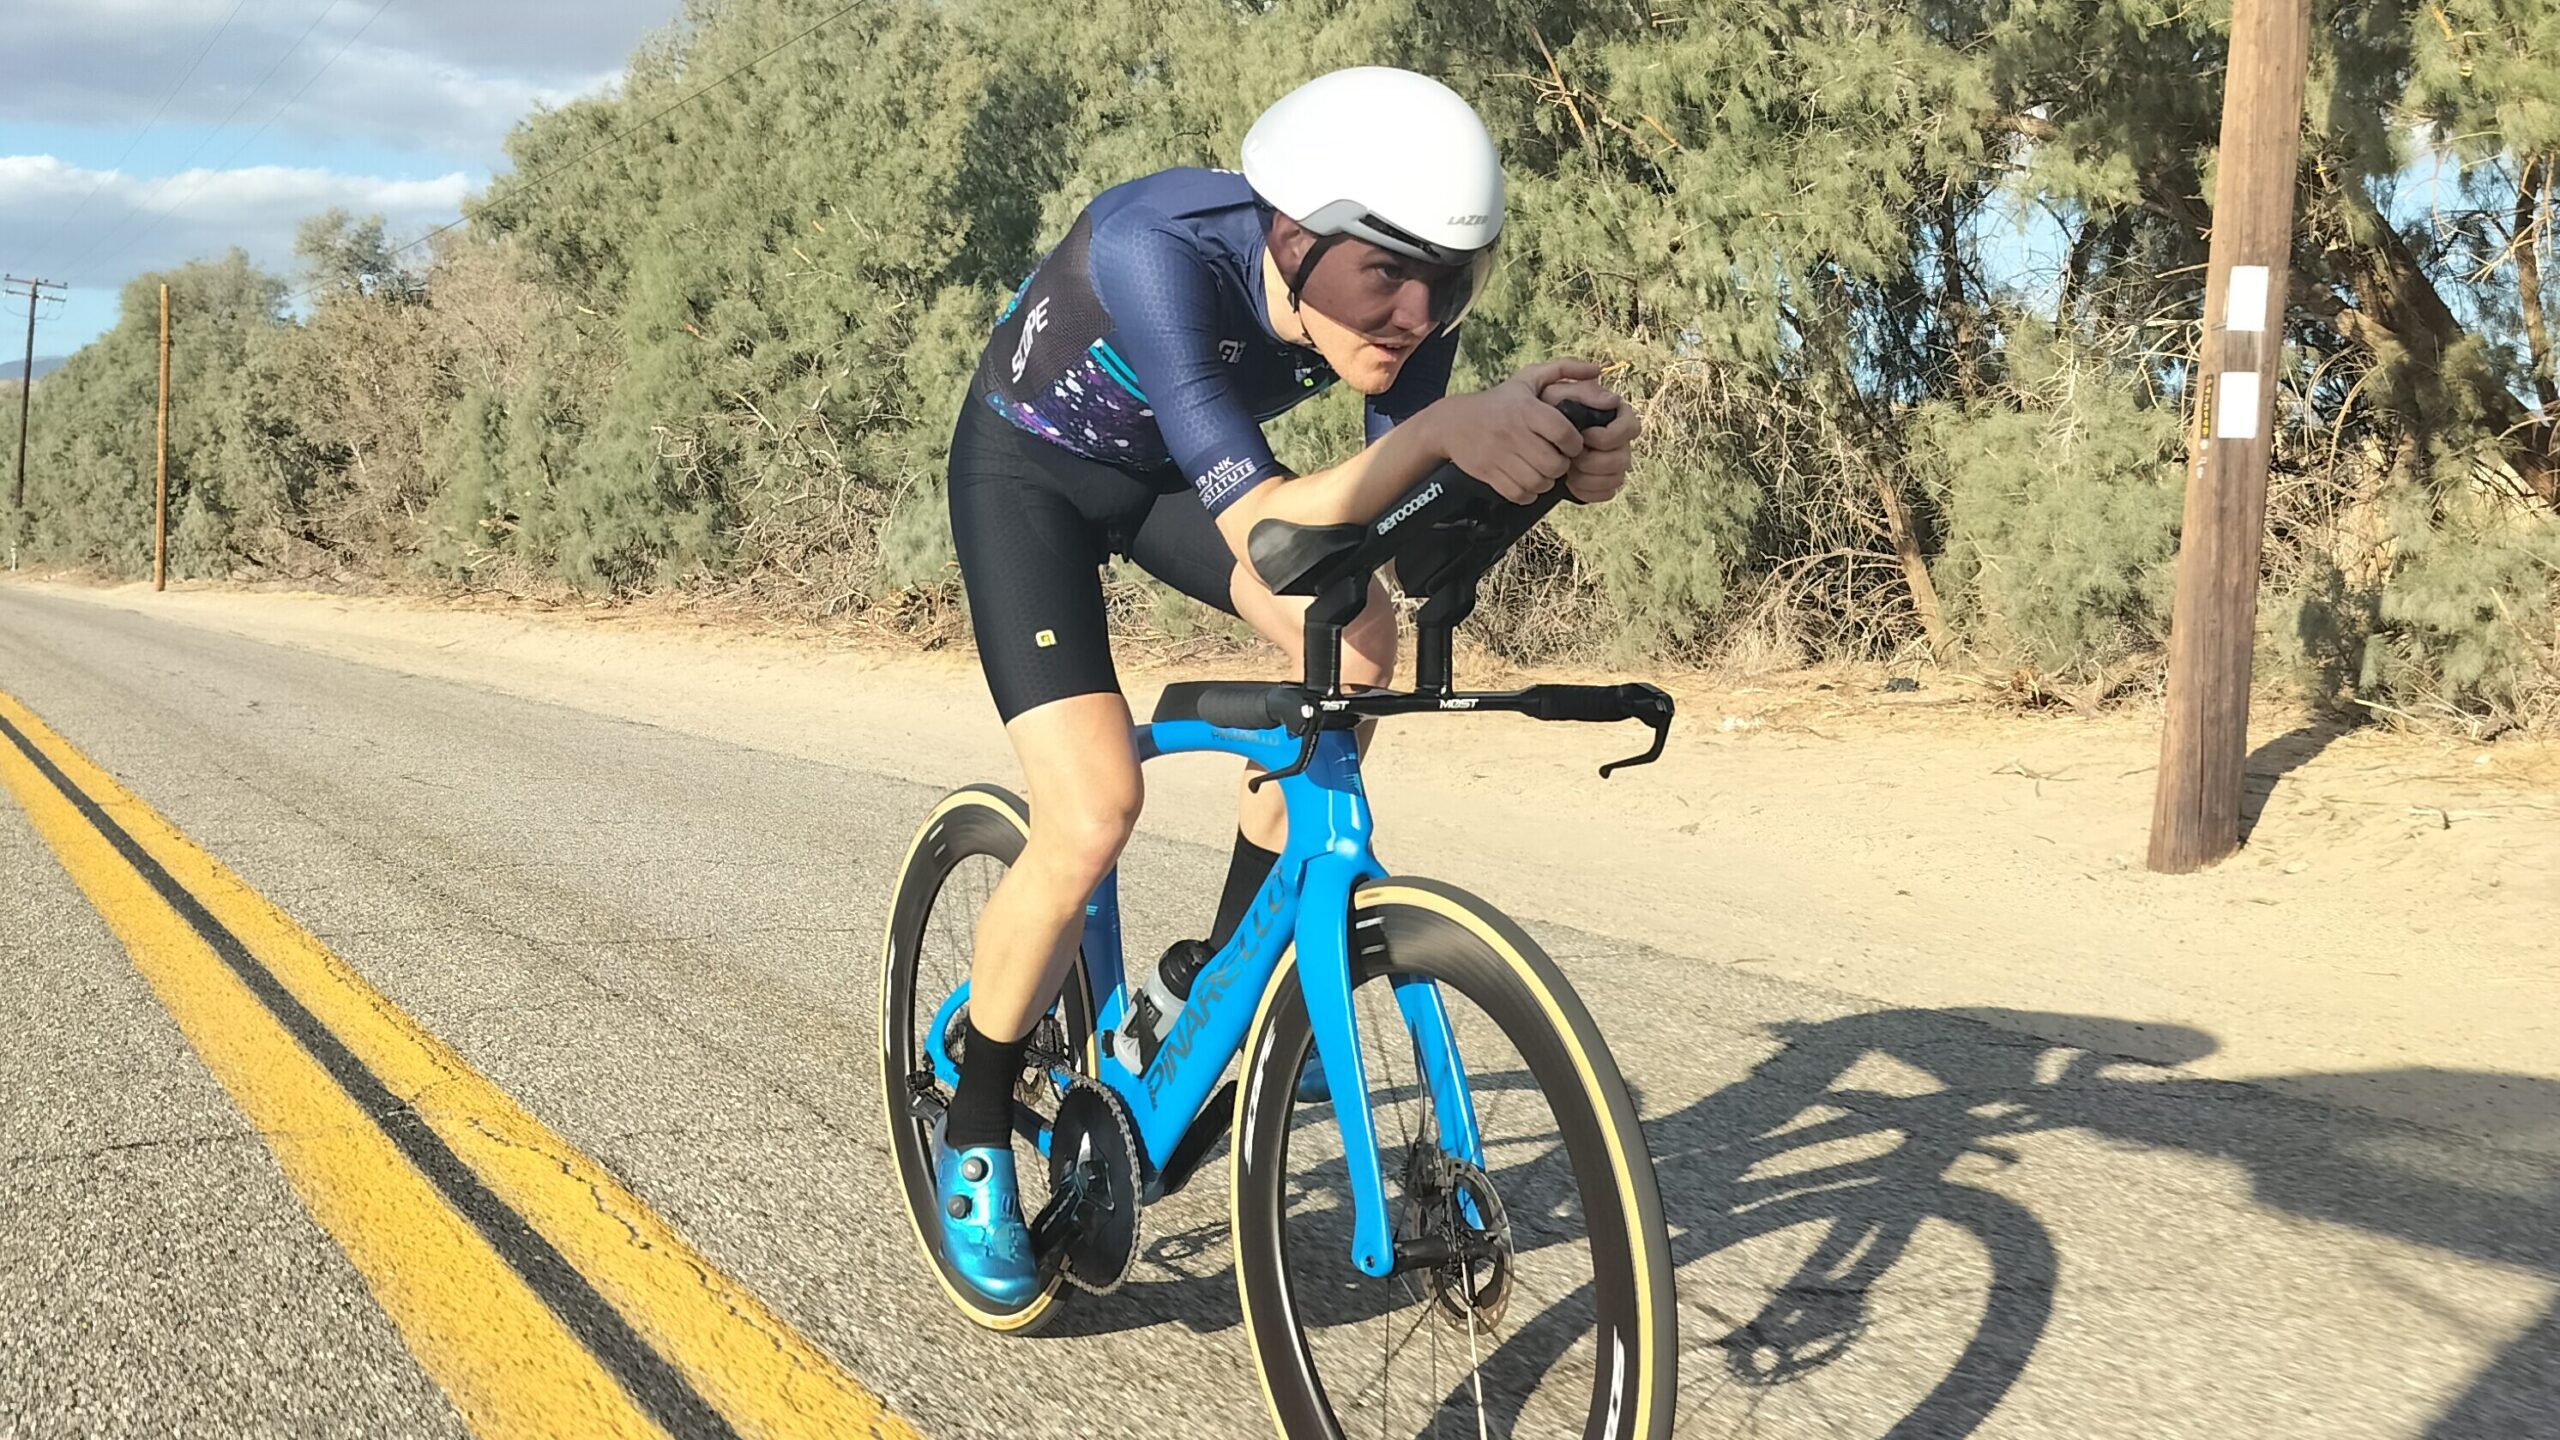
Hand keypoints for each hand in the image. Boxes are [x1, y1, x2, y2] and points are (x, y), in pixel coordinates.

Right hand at [1422, 358, 1601, 503]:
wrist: (1453, 423)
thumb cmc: (1499, 401)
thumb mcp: (1528, 378)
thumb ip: (1564, 369)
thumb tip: (1597, 371)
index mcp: (1526, 409)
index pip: (1564, 433)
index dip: (1575, 443)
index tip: (1573, 444)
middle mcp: (1512, 432)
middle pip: (1554, 463)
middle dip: (1562, 466)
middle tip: (1559, 460)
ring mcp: (1499, 455)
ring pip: (1538, 482)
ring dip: (1547, 481)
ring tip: (1544, 471)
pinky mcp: (1489, 473)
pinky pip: (1519, 493)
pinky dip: (1529, 493)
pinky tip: (1528, 482)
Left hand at [1540, 375, 1638, 502]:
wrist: (1529, 435)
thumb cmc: (1544, 408)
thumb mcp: (1557, 394)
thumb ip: (1583, 392)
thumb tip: (1614, 399)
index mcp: (1617, 415)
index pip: (1631, 428)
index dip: (1608, 436)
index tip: (1584, 435)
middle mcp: (1621, 440)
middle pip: (1623, 459)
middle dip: (1594, 462)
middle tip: (1572, 458)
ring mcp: (1615, 462)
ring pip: (1616, 479)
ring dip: (1589, 478)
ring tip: (1568, 470)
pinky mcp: (1605, 481)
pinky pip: (1607, 493)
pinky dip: (1587, 491)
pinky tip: (1571, 483)